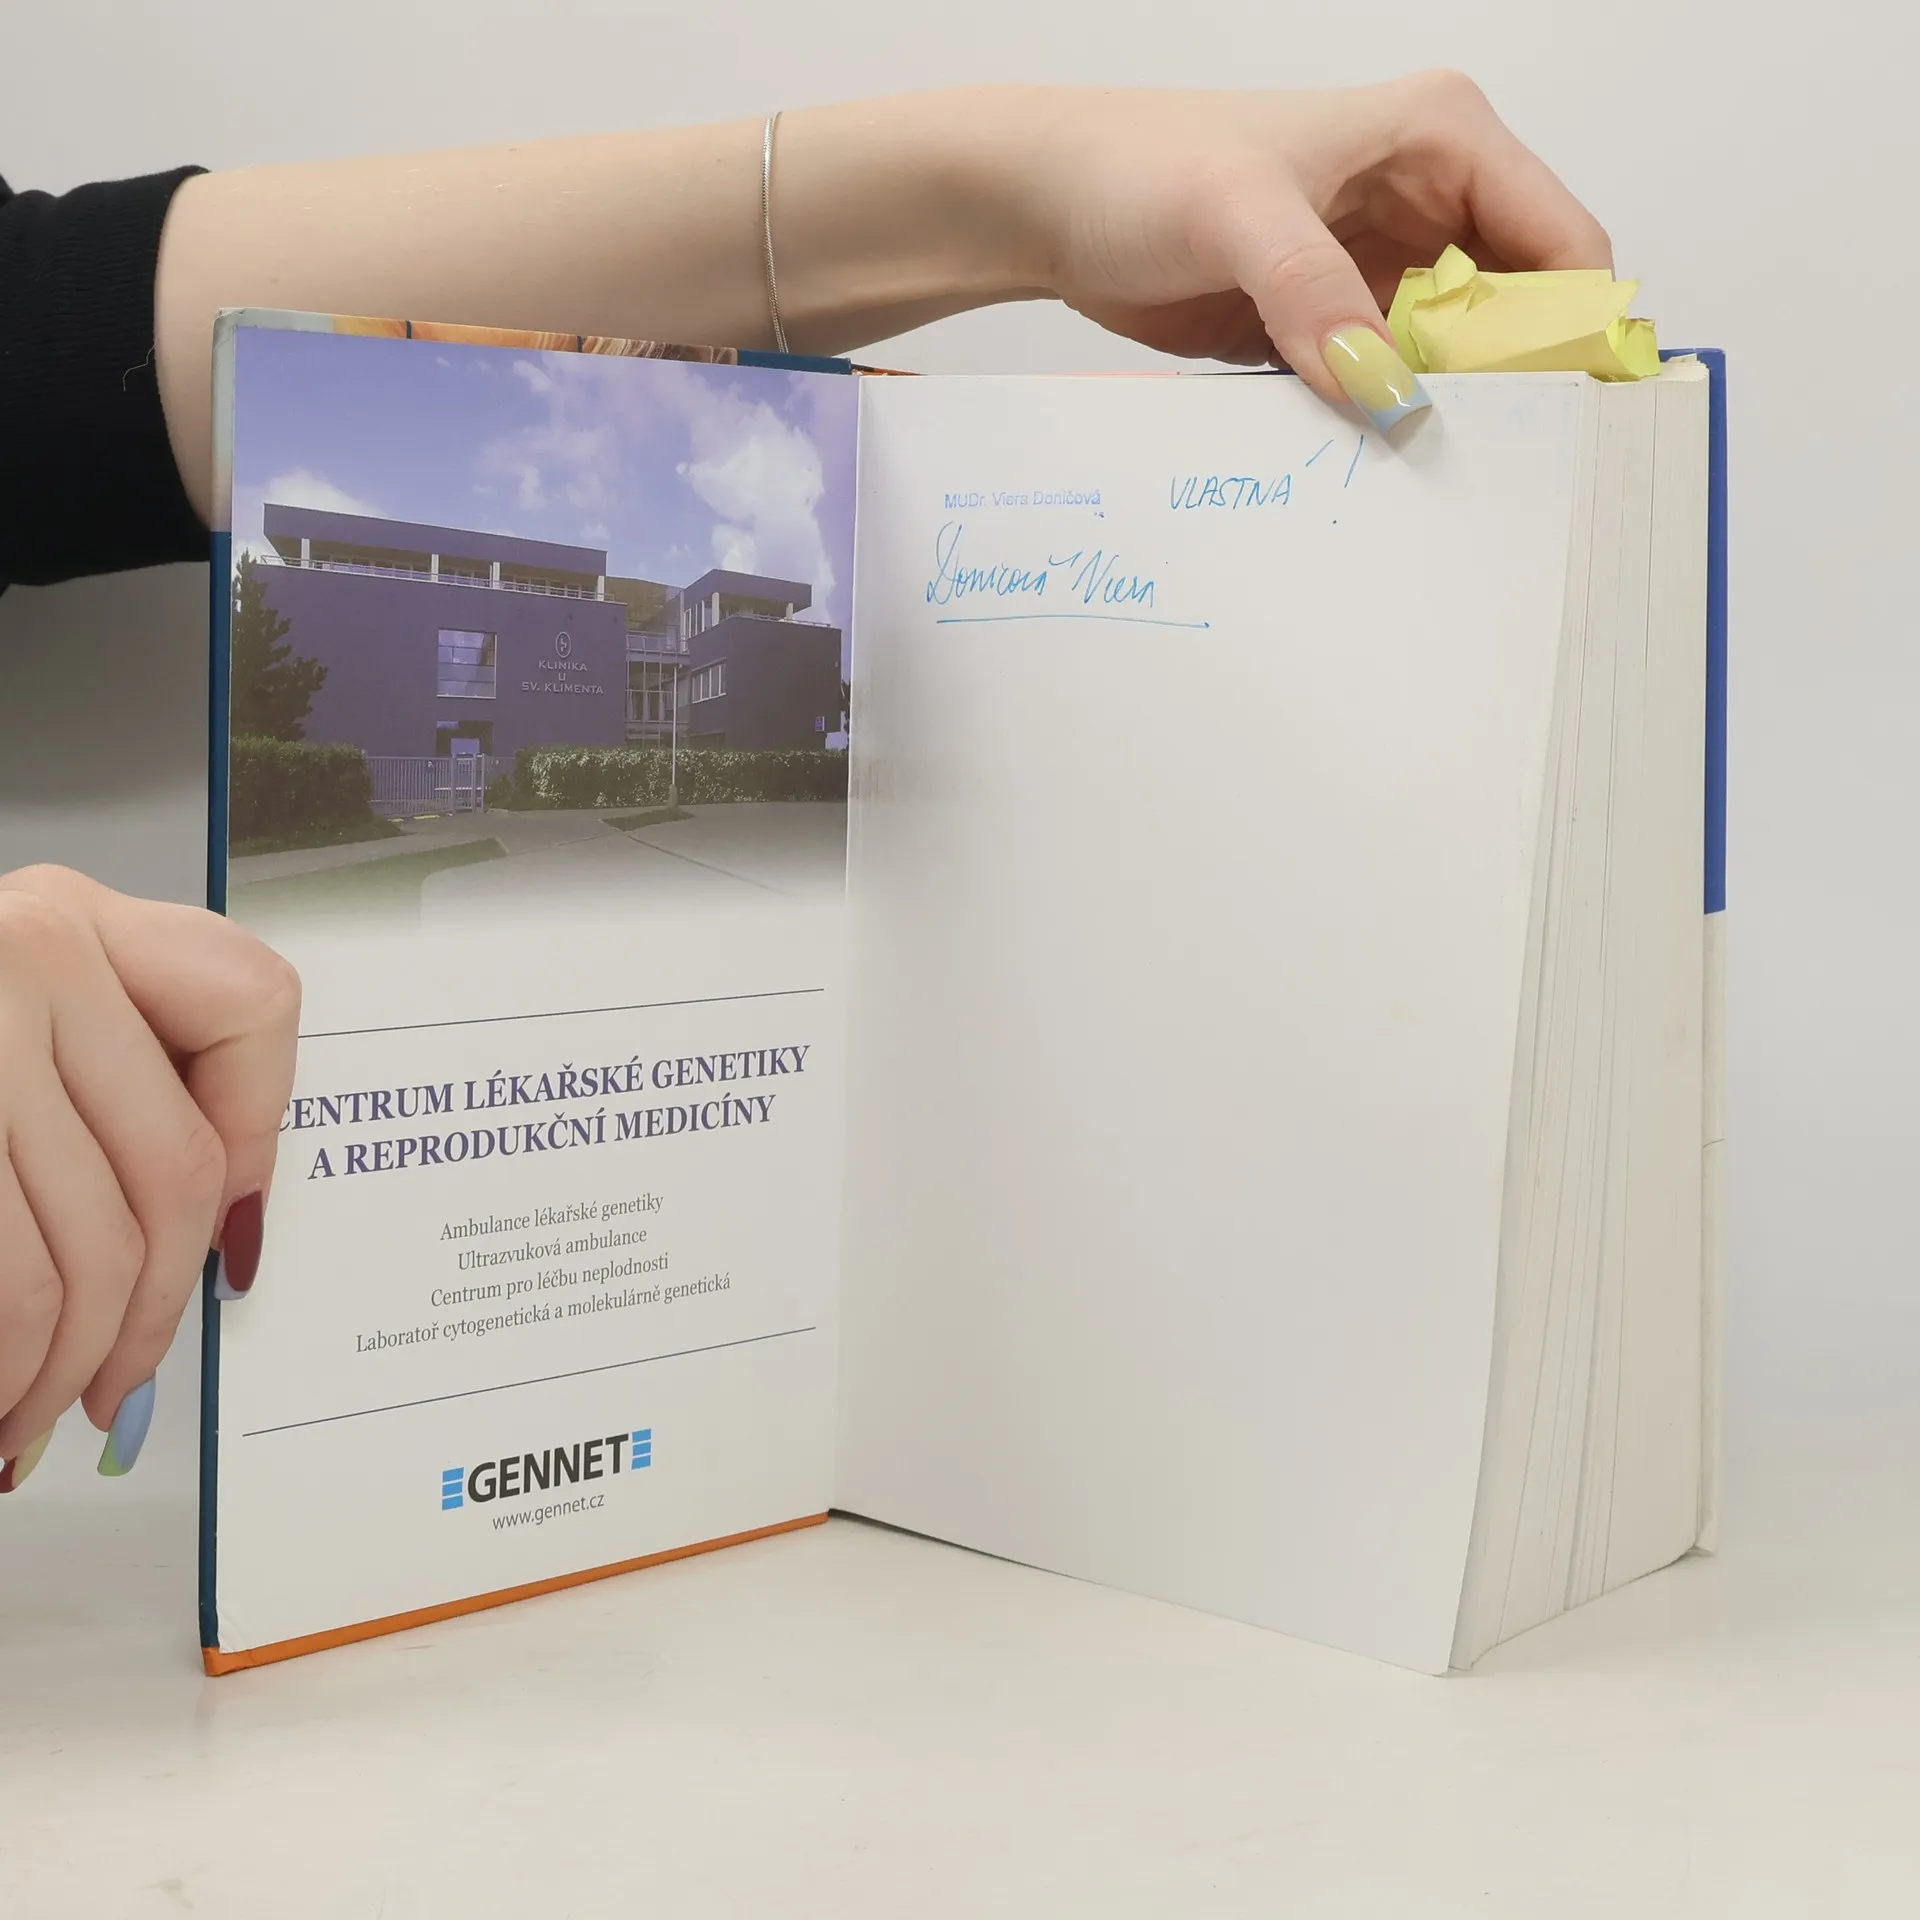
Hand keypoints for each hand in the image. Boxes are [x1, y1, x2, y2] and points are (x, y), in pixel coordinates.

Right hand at [0, 867, 298, 1487]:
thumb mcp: (1, 1010)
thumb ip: (103, 1079)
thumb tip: (219, 1229)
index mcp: (69, 920)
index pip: (249, 1001)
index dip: (259, 1126)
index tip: (228, 1225)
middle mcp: (25, 956)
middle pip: (173, 1172)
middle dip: (152, 1313)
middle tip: (117, 1389)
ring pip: (84, 1252)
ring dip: (64, 1364)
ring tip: (28, 1415)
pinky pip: (7, 1279)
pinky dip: (7, 1365)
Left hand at [1013, 72, 1610, 422]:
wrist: (1052, 207)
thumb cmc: (1138, 168)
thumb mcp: (1236, 216)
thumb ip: (1314, 295)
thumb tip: (1386, 389)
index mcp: (1445, 139)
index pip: (1561, 244)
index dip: (1574, 332)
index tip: (1562, 422)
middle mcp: (1428, 201)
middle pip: (1520, 314)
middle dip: (1514, 388)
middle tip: (1495, 470)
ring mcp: (1381, 270)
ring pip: (1457, 361)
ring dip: (1448, 416)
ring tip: (1434, 480)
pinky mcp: (1333, 326)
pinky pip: (1389, 387)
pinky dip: (1388, 427)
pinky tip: (1377, 470)